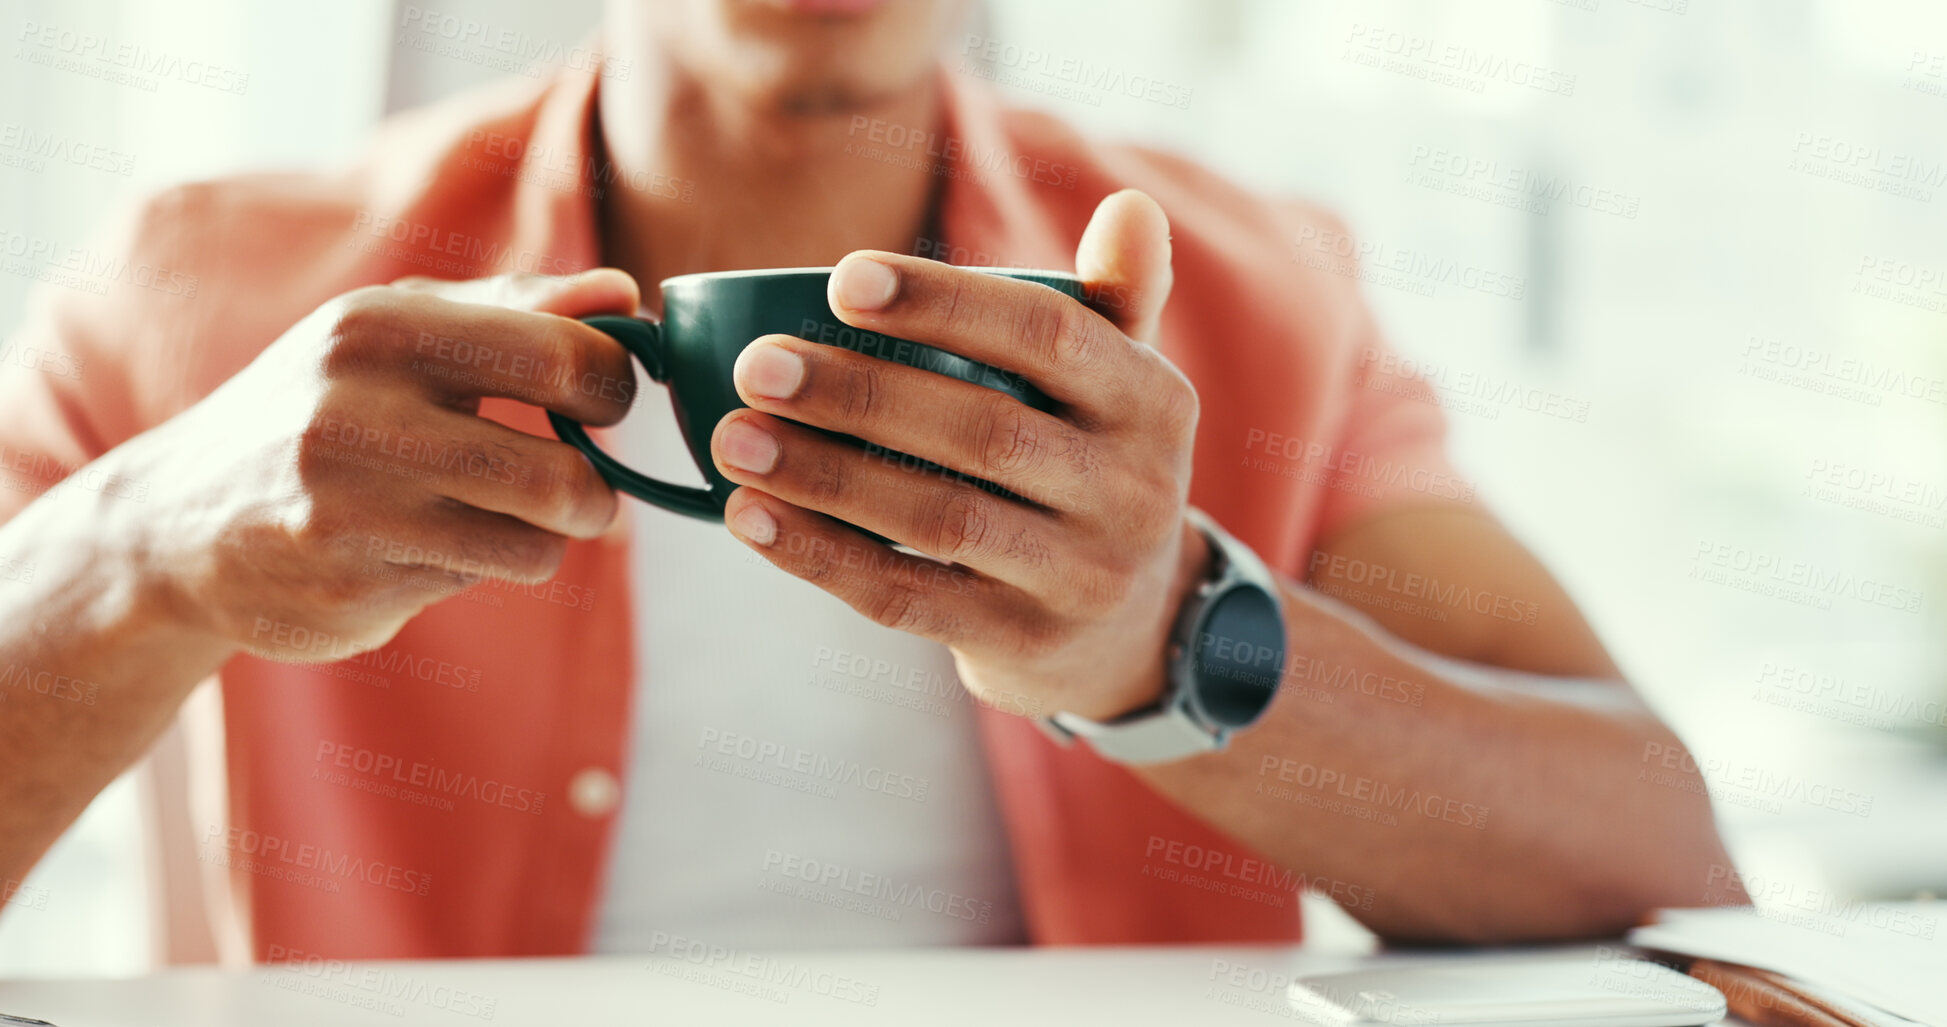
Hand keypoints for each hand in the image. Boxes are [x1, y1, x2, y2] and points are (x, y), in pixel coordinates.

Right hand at [114, 271, 638, 660]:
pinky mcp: (347, 590)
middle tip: (584, 492)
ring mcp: (349, 512)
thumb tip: (625, 294)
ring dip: (540, 541)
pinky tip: (419, 547)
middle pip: (560, 477)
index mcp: (381, 328)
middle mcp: (358, 416)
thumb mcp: (393, 329)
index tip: (602, 402)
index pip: (563, 358)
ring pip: (532, 547)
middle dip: (597, 494)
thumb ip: (515, 308)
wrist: (177, 521)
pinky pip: (473, 583)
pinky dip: (473, 568)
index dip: (613, 388)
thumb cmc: (316, 406)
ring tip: (504, 519)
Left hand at [712, 190, 1208, 719]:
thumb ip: (1114, 295)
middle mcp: (1134, 492)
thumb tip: (1129, 204)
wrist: (1130, 629)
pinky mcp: (1023, 643)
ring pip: (939, 518)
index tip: (842, 283)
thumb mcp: (1123, 386)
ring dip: (824, 477)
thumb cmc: (1092, 468)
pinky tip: (751, 518)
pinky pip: (908, 597)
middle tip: (756, 366)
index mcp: (1152, 402)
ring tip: (734, 437)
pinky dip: (822, 556)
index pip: (1049, 335)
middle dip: (859, 395)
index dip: (945, 304)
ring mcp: (1082, 578)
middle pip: (984, 431)